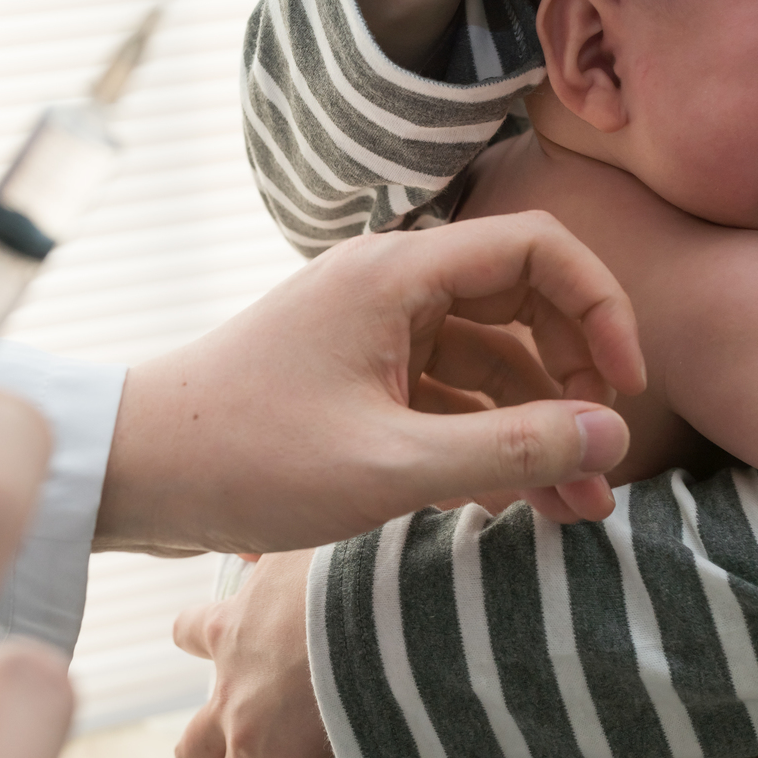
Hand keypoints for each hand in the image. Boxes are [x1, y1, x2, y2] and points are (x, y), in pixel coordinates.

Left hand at [95, 211, 645, 556]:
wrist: (131, 471)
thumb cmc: (245, 456)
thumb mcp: (390, 464)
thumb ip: (509, 448)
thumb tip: (613, 434)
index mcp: (399, 274)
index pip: (539, 250)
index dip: (601, 309)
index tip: (625, 386)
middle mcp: (392, 289)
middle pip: (522, 307)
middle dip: (574, 382)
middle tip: (604, 456)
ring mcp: (374, 335)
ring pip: (486, 366)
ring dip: (533, 428)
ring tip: (579, 508)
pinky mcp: (357, 381)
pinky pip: (445, 399)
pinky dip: (484, 443)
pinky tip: (517, 503)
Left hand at [172, 550, 327, 757]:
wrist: (381, 619)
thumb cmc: (345, 574)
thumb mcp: (303, 547)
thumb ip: (279, 554)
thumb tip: (257, 545)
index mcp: (230, 631)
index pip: (189, 631)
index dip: (199, 634)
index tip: (211, 635)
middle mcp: (233, 695)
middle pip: (191, 748)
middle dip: (206, 754)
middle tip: (231, 749)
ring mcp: (255, 742)